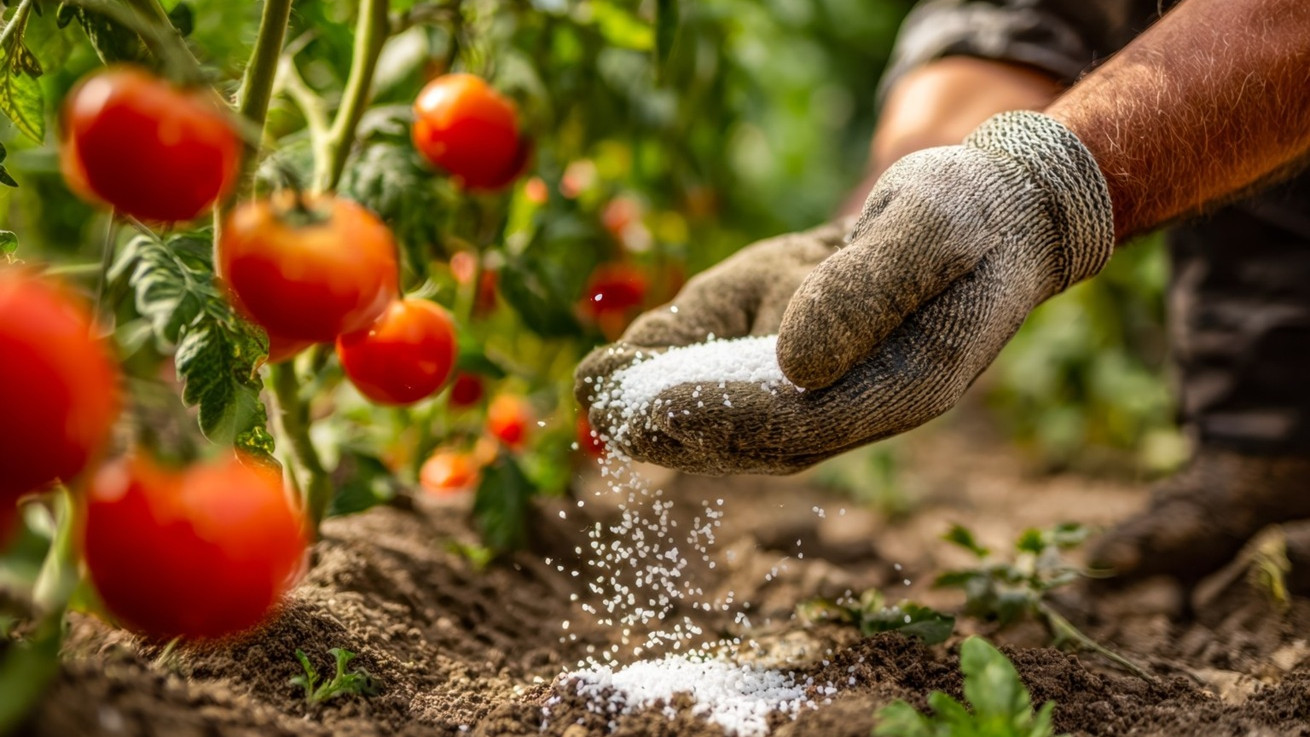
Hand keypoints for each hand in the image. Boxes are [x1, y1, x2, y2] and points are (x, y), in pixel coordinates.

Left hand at [577, 112, 1113, 474]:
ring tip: (596, 395)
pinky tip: (624, 370)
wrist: (992, 214)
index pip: (807, 421)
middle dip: (679, 429)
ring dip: (666, 415)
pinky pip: (738, 385)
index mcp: (908, 382)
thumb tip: (793, 363)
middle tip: (605, 412)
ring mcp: (835, 388)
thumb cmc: (968, 211)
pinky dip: (680, 379)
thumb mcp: (932, 225)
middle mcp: (863, 402)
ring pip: (741, 421)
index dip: (729, 417)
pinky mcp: (808, 364)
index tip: (660, 404)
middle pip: (762, 438)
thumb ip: (869, 288)